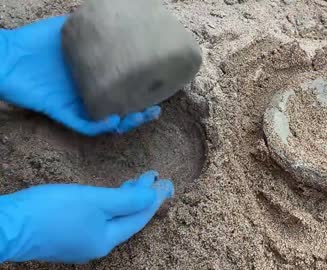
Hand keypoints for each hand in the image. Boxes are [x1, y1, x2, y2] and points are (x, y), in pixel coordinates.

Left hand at [0, 16, 160, 135]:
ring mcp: (76, 105)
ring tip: (141, 116)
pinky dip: (100, 126)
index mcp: (92, 79)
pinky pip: (85, 126)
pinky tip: (113, 120)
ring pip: (106, 122)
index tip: (156, 87)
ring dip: (126, 122)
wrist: (6, 55)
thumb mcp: (66, 30)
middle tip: (155, 109)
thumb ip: (88, 29)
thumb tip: (112, 20)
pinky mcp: (62, 113)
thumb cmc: (33, 42)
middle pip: (119, 110)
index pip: (121, 90)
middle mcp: (88, 95)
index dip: (139, 93)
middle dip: (140, 114)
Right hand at [0, 171, 173, 263]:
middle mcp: (97, 245)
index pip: (139, 218)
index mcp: (106, 240)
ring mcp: (81, 241)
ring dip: (127, 198)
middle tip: (155, 176)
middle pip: (127, 218)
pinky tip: (111, 193)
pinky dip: (110, 203)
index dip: (154, 199)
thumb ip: (126, 200)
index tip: (167, 182)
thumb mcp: (95, 201)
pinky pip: (99, 218)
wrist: (8, 226)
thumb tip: (153, 198)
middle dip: (142, 197)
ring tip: (138, 180)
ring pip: (113, 217)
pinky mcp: (68, 235)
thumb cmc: (52, 211)